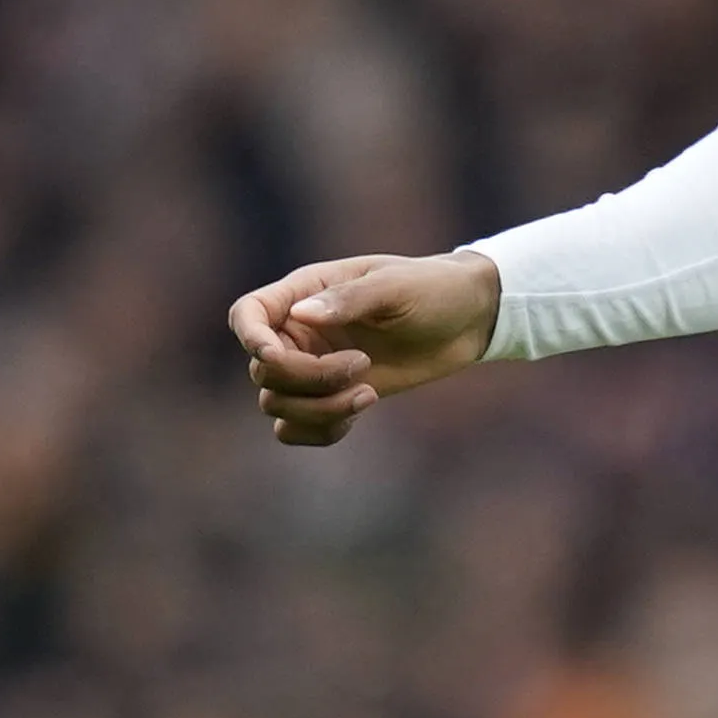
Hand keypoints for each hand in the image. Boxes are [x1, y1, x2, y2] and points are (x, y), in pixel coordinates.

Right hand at [225, 251, 502, 447]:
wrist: (471, 318)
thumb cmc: (435, 289)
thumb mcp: (397, 287)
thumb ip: (350, 299)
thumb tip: (301, 314)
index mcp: (307, 292)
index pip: (247, 314)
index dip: (250, 338)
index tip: (276, 354)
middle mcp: (301, 331)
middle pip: (264, 369)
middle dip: (307, 379)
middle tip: (361, 366)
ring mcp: (316, 365)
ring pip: (276, 404)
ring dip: (317, 409)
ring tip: (368, 394)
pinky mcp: (334, 396)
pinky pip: (297, 428)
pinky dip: (319, 431)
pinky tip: (359, 411)